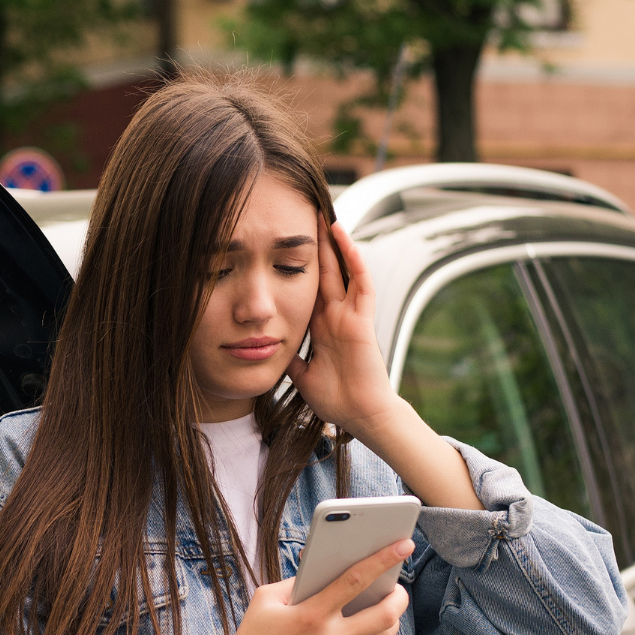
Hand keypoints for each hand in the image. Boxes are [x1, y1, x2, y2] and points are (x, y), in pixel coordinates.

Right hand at [193, 539, 412, 634]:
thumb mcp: (266, 599)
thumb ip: (298, 582)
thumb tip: (330, 571)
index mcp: (309, 615)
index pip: (356, 580)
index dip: (384, 559)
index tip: (404, 544)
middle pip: (384, 614)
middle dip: (399, 596)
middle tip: (397, 587)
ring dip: (391, 619)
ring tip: (388, 607)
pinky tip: (375, 631)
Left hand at [283, 221, 398, 436]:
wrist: (359, 415)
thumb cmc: (336, 399)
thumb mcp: (302, 375)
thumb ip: (291, 359)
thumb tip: (272, 350)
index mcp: (321, 327)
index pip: (308, 289)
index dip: (298, 268)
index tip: (285, 248)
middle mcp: (335, 317)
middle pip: (325, 273)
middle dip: (316, 248)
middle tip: (306, 220)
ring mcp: (350, 316)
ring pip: (345, 272)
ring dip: (337, 247)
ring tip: (328, 219)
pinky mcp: (363, 321)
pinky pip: (361, 285)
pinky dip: (355, 262)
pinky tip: (346, 242)